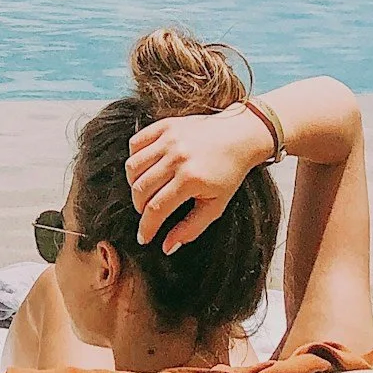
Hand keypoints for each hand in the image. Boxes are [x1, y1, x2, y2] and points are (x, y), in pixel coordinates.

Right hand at [127, 107, 273, 252]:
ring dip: (134, 185)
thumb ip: (191, 229)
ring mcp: (169, 138)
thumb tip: (166, 247)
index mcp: (190, 179)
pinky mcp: (165, 125)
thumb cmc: (228, 172)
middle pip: (140, 189)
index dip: (146, 227)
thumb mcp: (215, 206)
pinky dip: (135, 159)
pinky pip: (135, 143)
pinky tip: (146, 168)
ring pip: (133, 167)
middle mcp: (176, 157)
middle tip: (148, 213)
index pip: (156, 208)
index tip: (144, 237)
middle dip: (140, 208)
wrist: (239, 136)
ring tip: (146, 191)